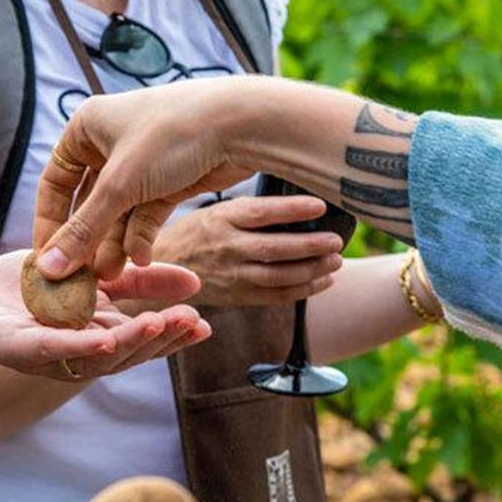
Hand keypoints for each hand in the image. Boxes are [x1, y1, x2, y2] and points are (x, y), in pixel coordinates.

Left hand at [0, 251, 210, 380]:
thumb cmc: (26, 291)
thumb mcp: (93, 276)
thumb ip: (138, 282)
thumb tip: (195, 282)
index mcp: (96, 337)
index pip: (141, 342)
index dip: (173, 337)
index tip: (205, 326)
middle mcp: (77, 355)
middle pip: (125, 354)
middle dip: (159, 340)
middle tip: (189, 323)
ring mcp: (48, 358)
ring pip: (95, 358)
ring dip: (129, 344)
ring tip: (157, 325)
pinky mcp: (17, 351)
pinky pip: (52, 351)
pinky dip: (79, 348)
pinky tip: (104, 339)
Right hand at [33, 79, 267, 278]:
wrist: (242, 125)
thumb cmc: (173, 136)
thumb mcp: (120, 186)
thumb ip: (83, 231)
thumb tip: (47, 268)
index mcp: (86, 127)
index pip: (55, 183)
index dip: (50, 223)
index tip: (48, 261)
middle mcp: (110, 142)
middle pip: (88, 203)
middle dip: (88, 241)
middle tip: (83, 278)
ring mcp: (141, 163)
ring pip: (118, 214)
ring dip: (114, 245)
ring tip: (113, 277)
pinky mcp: (168, 180)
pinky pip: (145, 215)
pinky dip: (141, 237)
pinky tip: (141, 260)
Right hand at [152, 197, 342, 306]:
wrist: (163, 268)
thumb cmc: (196, 233)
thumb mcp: (215, 211)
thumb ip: (248, 211)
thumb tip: (298, 204)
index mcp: (221, 219)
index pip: (262, 213)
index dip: (293, 209)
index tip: (321, 206)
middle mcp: (227, 247)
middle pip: (276, 248)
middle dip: (312, 245)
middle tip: (337, 241)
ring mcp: (232, 275)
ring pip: (280, 276)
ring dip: (313, 269)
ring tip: (335, 260)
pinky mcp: (237, 296)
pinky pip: (276, 296)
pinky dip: (303, 290)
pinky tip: (323, 280)